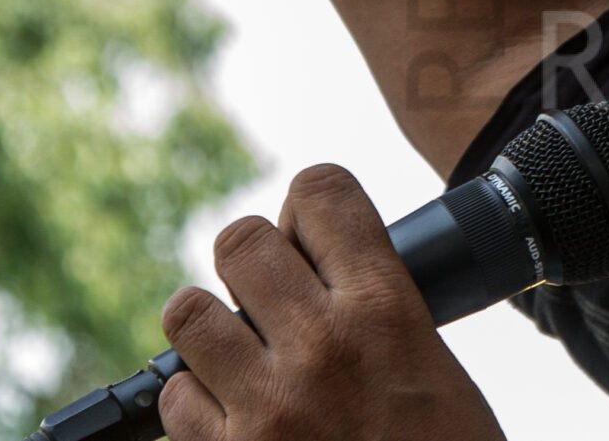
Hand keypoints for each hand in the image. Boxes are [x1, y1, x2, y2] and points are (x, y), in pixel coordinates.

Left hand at [158, 164, 506, 440]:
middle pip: (240, 241)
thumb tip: (312, 260)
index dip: (311, 206)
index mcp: (386, 310)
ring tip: (241, 351)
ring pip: (187, 312)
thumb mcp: (432, 366)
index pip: (321, 192)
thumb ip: (376, 306)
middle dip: (252, 260)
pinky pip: (175, 398)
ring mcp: (265, 406)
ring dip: (210, 327)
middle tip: (274, 295)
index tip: (314, 233)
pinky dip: (196, 403)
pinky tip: (235, 416)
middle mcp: (320, 346)